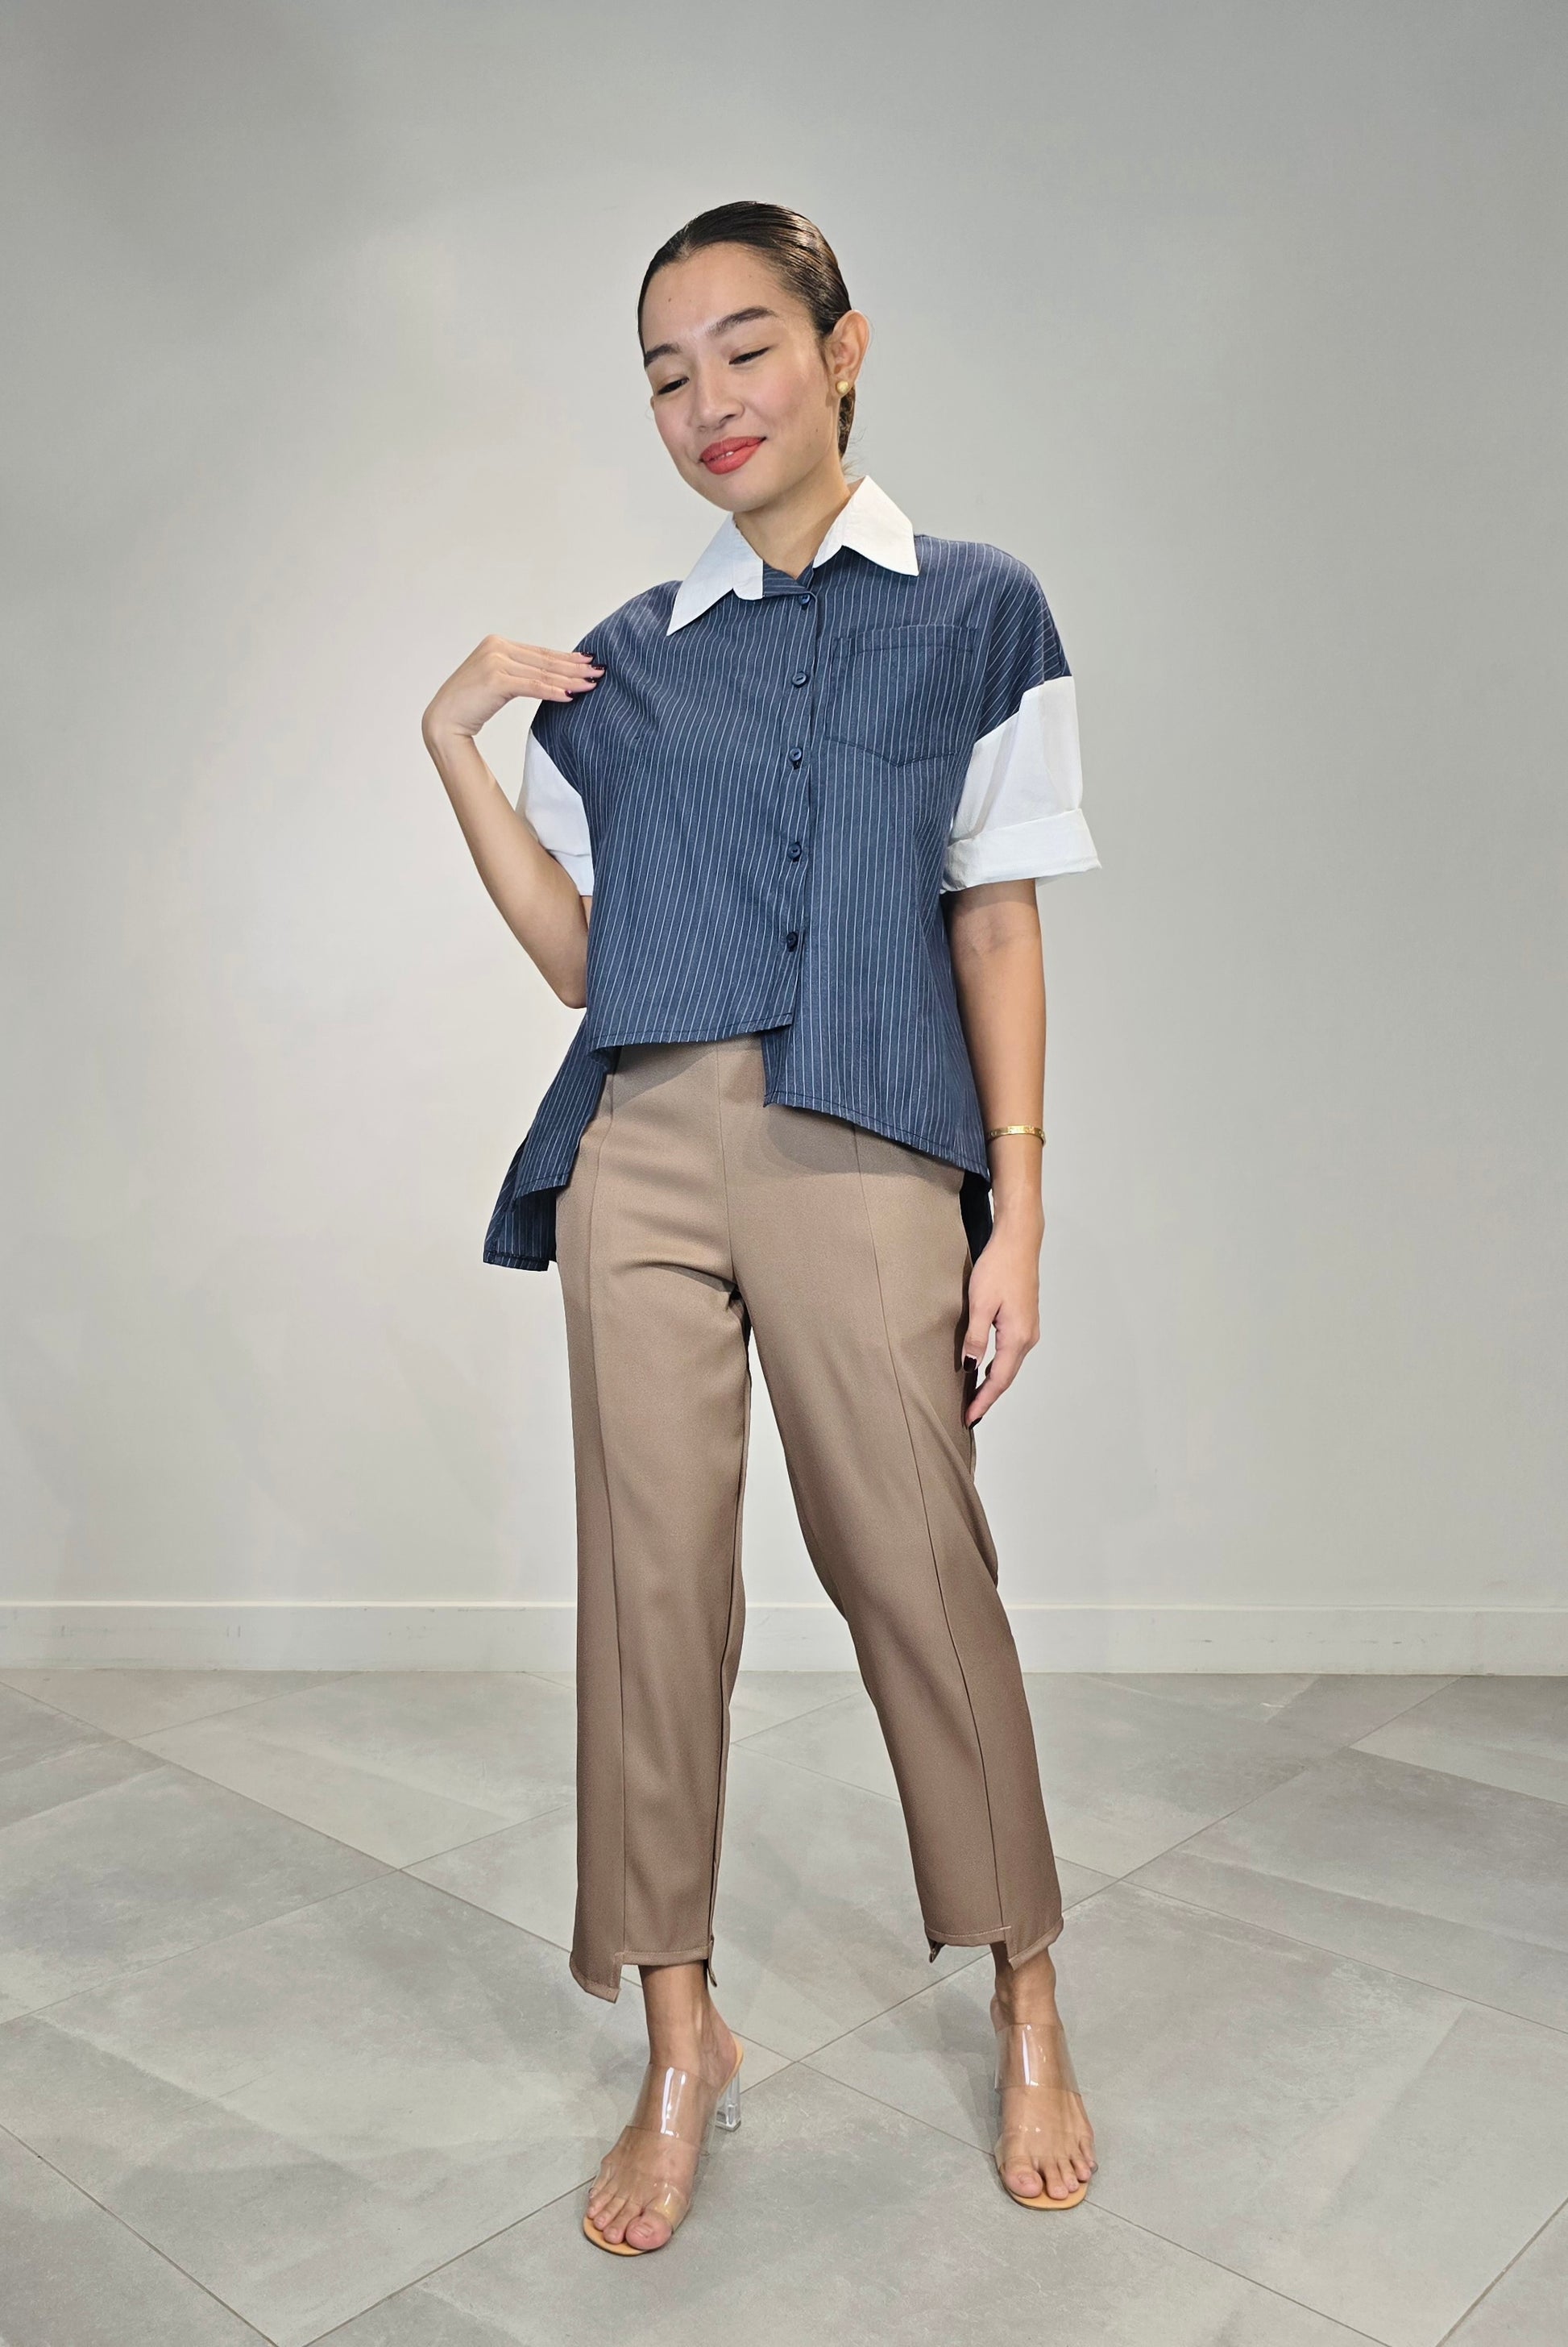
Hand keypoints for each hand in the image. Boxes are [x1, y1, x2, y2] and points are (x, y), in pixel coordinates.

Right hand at [421, 635, 602, 745]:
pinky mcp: (495, 680)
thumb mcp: (497, 682)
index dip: (566, 659)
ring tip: (592, 684)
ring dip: (570, 680)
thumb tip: (551, 678)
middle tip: (599, 671)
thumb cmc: (470, 705)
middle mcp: (496, 648)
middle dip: (574, 667)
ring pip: (542, 673)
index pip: (540, 653)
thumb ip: (519, 673)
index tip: (589, 662)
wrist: (443, 720)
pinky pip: (533, 687)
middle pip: (545, 661)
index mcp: (497, 644)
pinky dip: (554, 691)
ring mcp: (495, 662)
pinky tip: (571, 696)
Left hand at [961, 1212, 1042, 1424]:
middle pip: (1006, 1376)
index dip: (983, 1400)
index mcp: (1017, 1337)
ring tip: (974, 1397)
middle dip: (988, 1396)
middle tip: (969, 1413)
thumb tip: (971, 1366)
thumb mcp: (980, 1304)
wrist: (1019, 1242)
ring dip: (993, 1382)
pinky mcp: (1025, 1320)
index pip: (998, 1380)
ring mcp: (1029, 1329)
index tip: (969, 1417)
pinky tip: (985, 1368)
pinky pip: (1011, 1352)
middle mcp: (1028, 1337)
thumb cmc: (999, 1267)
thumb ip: (976, 1338)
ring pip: (1010, 1365)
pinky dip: (998, 1366)